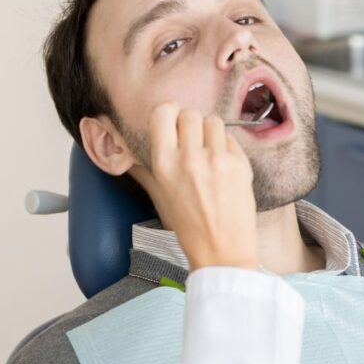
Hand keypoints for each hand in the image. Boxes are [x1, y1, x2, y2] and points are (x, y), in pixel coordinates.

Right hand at [135, 102, 257, 270]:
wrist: (222, 250)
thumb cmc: (189, 227)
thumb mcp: (158, 197)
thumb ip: (143, 169)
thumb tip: (123, 151)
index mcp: (164, 163)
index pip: (163, 112)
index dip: (169, 112)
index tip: (173, 121)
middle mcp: (189, 158)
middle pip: (190, 114)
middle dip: (191, 125)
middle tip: (193, 143)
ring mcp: (217, 160)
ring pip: (214, 121)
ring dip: (211, 133)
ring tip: (210, 154)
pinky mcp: (240, 165)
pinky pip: (231, 139)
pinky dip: (227, 148)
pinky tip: (224, 167)